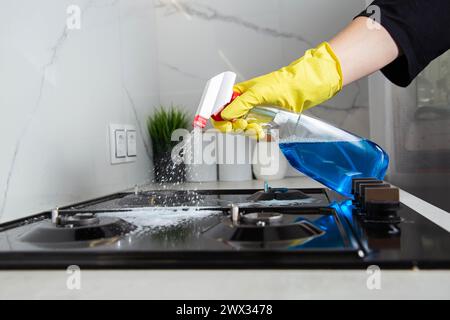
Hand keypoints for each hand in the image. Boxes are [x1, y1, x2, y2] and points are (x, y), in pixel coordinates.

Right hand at [211, 42, 342, 137]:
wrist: (301, 90)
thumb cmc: (280, 84)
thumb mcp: (256, 93)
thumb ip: (239, 105)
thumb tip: (223, 115)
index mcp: (237, 94)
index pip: (219, 108)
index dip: (217, 118)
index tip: (223, 124)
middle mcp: (243, 105)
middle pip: (228, 122)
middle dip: (234, 127)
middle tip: (242, 125)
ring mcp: (254, 115)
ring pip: (242, 130)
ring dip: (248, 131)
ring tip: (257, 128)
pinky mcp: (264, 123)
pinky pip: (255, 134)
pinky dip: (258, 136)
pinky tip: (263, 132)